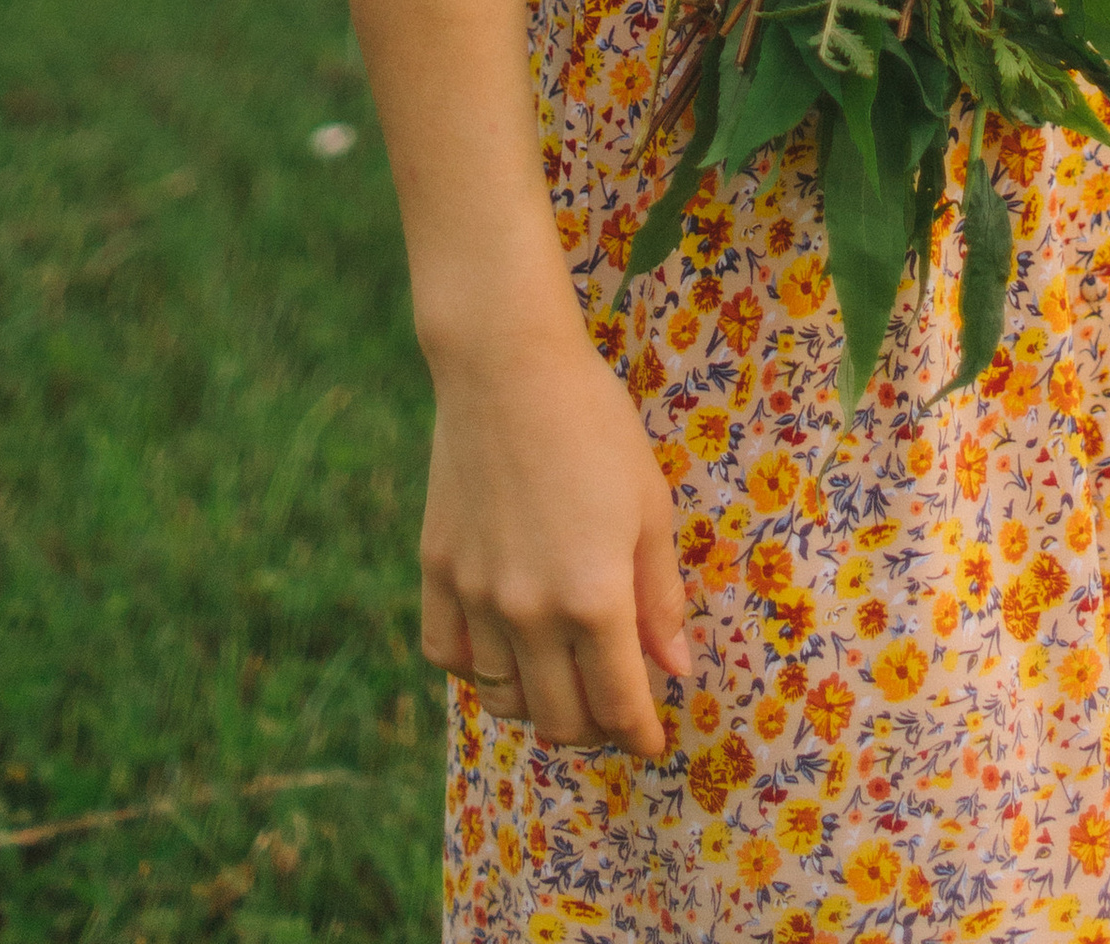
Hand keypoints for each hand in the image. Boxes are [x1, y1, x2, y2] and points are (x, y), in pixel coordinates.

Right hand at [418, 319, 693, 754]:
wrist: (507, 367)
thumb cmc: (595, 426)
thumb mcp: (649, 507)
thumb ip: (659, 598)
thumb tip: (673, 669)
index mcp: (595, 598)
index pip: (619, 704)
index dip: (640, 735)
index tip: (652, 743)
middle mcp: (530, 611)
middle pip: (560, 717)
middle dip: (595, 730)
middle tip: (613, 715)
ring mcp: (476, 595)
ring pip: (503, 697)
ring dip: (537, 706)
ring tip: (561, 687)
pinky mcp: (437, 571)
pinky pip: (450, 656)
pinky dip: (477, 671)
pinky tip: (502, 651)